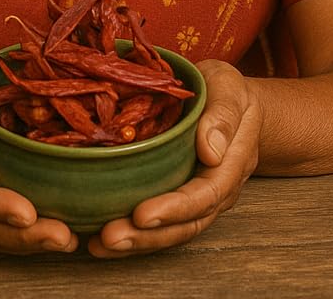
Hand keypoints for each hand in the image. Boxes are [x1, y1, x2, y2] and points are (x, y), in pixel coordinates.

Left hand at [87, 60, 260, 257]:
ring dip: (137, 241)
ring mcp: (198, 197)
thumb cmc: (227, 89)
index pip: (205, 195)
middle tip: (110, 237)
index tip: (141, 215)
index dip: (174, 208)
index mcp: (231, 163)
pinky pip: (160, 222)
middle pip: (186, 223)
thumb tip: (211, 152)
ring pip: (172, 230)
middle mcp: (217, 188)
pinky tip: (101, 240)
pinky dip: (133, 234)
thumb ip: (223, 115)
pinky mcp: (178, 194)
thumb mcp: (228, 87)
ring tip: (100, 245)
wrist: (232, 100)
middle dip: (147, 235)